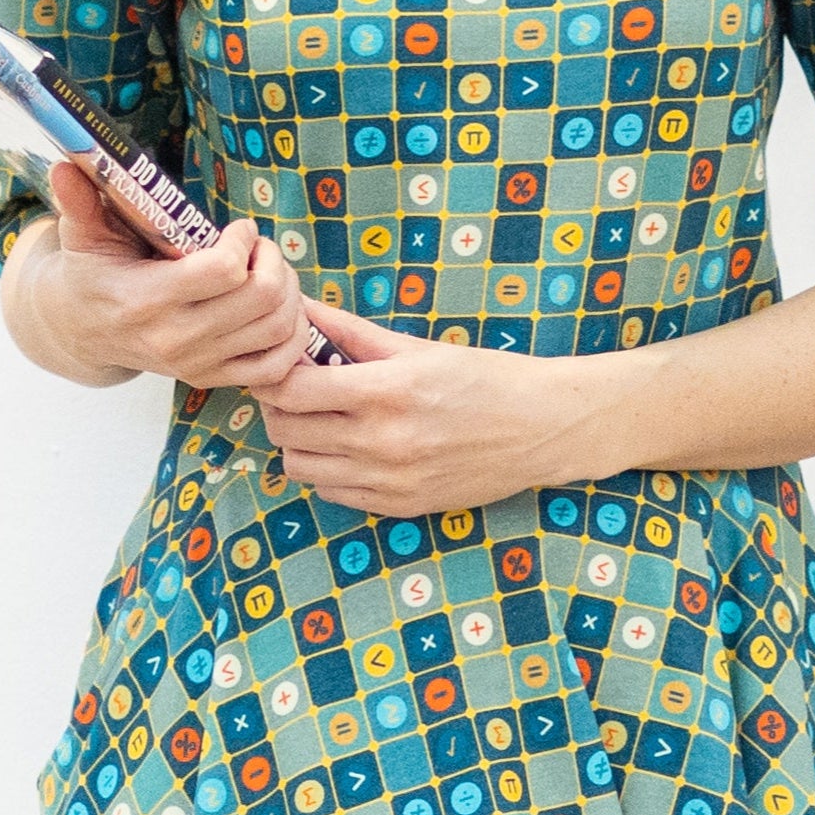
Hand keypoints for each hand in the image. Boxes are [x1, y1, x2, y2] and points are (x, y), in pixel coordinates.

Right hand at [11, 161, 317, 393]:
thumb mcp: (81, 236)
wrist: (80, 332)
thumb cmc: (90, 273)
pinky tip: (278, 308)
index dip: (242, 241)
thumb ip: (78, 202)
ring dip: (289, 293)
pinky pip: (276, 367)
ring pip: (277, 329)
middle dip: (273, 260)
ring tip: (269, 272)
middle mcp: (175, 338)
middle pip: (262, 298)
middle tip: (259, 247)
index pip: (223, 272)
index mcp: (146, 300)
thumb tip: (66, 165)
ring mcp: (197, 364)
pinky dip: (290, 336)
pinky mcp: (212, 379)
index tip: (237, 228)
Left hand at [258, 302, 587, 517]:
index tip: (278, 363)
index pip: (292, 389)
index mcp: (388, 392)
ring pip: (301, 468)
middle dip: (279, 406)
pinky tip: (348, 449)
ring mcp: (390, 481)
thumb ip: (351, 331)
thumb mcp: (417, 347)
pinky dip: (327, 470)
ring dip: (298, 441)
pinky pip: (331, 493)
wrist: (541, 429)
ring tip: (320, 420)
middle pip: (287, 430)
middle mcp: (383, 442)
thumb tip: (301, 308)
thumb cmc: (484, 379)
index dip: (273, 375)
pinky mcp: (398, 506)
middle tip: (294, 388)